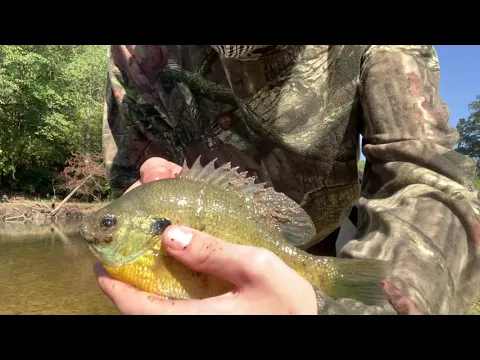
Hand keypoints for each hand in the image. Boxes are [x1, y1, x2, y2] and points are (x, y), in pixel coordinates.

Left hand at [94, 157, 317, 314]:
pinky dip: (171, 275)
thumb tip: (170, 235)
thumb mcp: (257, 270)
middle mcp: (190, 322)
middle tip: (128, 239)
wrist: (308, 324)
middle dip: (130, 270)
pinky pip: (178, 302)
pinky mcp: (211, 316)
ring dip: (150, 270)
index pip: (137, 308)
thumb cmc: (287, 305)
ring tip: (149, 242)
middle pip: (144, 303)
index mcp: (195, 319)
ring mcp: (200, 319)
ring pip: (160, 301)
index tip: (100, 264)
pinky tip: (178, 256)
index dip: (114, 285)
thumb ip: (214, 252)